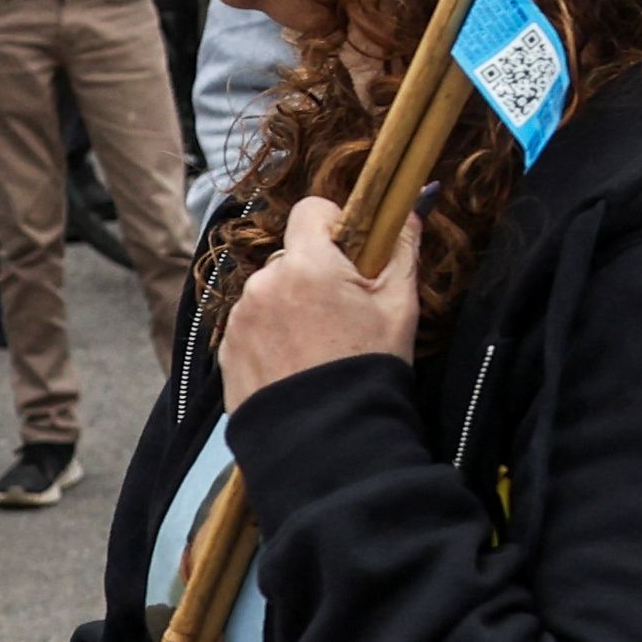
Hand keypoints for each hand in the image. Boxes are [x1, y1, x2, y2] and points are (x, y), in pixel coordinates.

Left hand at [221, 193, 415, 397]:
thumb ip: (402, 246)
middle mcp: (264, 283)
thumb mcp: (400, 304)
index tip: (353, 254)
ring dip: (290, 304)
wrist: (328, 438)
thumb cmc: (368, 366)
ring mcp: (240, 318)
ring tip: (318, 345)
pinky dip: (271, 334)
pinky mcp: (227, 350)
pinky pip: (252, 324)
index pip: (311, 209)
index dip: (336, 224)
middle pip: (291, 255)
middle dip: (314, 271)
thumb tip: (414, 203)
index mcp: (307, 264)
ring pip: (270, 290)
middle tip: (342, 311)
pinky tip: (295, 363)